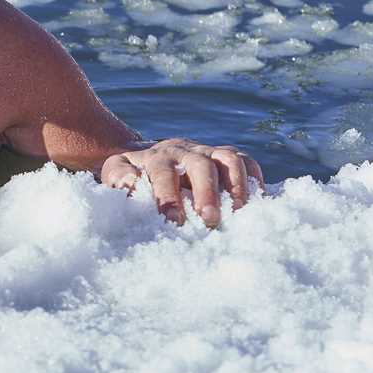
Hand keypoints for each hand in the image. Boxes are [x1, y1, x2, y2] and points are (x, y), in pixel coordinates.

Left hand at [100, 138, 264, 227]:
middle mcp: (183, 151)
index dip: (168, 196)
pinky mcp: (224, 157)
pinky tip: (256, 202)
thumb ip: (119, 180)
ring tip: (238, 213)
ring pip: (228, 158)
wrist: (143, 156)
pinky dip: (254, 179)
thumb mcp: (115, 175)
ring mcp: (206, 151)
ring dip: (236, 185)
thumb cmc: (131, 174)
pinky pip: (246, 161)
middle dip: (207, 192)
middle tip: (210, 220)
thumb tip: (131, 182)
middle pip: (200, 164)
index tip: (173, 221)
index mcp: (155, 157)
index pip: (163, 172)